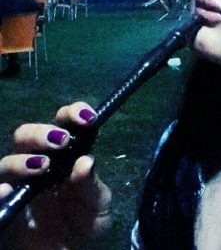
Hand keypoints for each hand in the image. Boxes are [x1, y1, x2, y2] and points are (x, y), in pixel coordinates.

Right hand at [0, 102, 111, 248]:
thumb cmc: (84, 221)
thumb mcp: (98, 206)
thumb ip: (92, 185)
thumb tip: (85, 161)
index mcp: (65, 153)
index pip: (64, 122)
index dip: (73, 112)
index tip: (87, 117)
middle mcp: (38, 161)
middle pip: (26, 134)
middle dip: (42, 132)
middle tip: (61, 141)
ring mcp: (18, 184)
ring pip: (7, 161)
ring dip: (22, 160)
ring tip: (43, 166)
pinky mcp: (5, 205)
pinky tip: (7, 192)